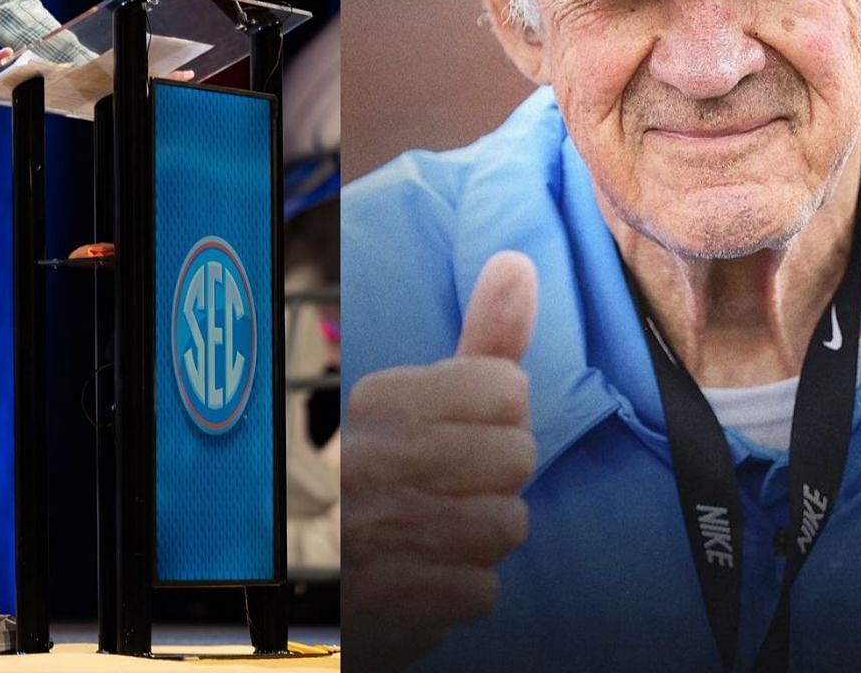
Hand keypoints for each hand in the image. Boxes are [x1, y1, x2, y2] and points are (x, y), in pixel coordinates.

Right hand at [344, 251, 538, 668]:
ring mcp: (371, 531)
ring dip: (486, 538)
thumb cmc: (405, 481)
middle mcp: (368, 458)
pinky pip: (482, 590)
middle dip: (501, 481)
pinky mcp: (383, 600)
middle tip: (455, 489)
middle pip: (518, 456)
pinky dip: (466, 590)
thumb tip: (519, 261)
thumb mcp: (437, 401)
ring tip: (443, 533)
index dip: (504, 419)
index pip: (510, 387)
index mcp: (382, 399)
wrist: (342, 588)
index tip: (463, 434)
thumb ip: (485, 337)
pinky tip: (431, 576)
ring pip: (506, 524)